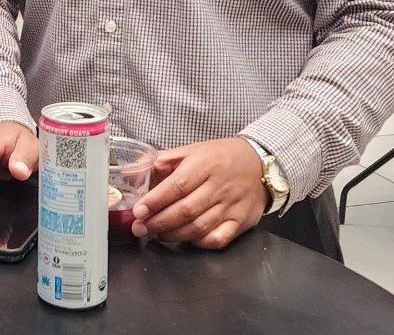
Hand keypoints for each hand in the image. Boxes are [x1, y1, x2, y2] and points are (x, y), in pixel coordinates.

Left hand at [129, 137, 267, 248]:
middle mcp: (220, 186)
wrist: (260, 164)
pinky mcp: (241, 222)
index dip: (155, 201)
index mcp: (206, 164)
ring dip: (172, 235)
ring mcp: (232, 206)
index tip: (138, 211)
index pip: (177, 186)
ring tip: (154, 235)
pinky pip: (218, 239)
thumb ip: (163, 161)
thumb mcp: (192, 150)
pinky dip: (199, 243)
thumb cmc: (221, 157)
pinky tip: (185, 240)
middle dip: (158, 222)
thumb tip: (133, 172)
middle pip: (186, 210)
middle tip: (139, 228)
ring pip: (199, 228)